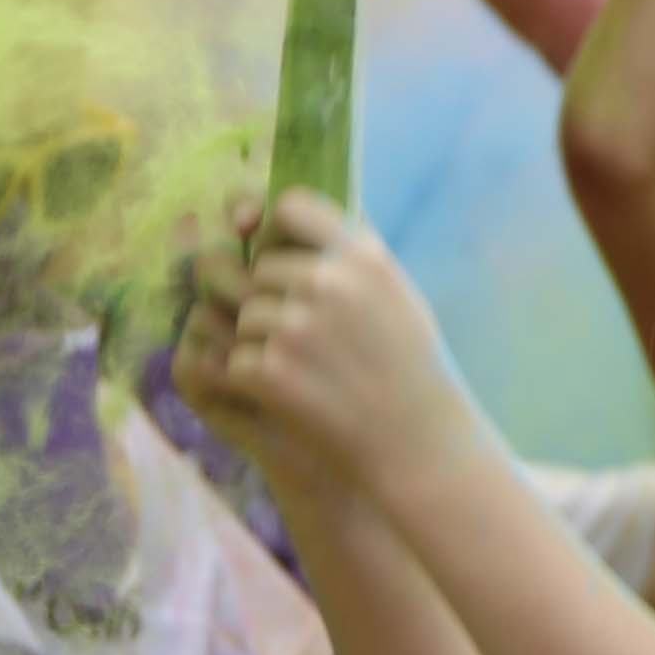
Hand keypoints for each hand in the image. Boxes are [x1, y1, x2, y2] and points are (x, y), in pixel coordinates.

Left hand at [180, 191, 475, 492]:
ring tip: (307, 373)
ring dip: (261, 343)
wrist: (419, 447)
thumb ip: (348, 252)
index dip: (274, 231)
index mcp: (362, 255)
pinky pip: (236, 360)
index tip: (279, 255)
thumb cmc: (409, 370)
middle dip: (272, 301)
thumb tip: (274, 213)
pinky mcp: (271, 369)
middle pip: (260, 270)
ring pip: (243, 315)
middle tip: (306, 341)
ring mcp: (296, 326)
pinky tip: (295, 398)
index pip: (289, 207)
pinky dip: (255, 382)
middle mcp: (328, 282)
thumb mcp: (398, 294)